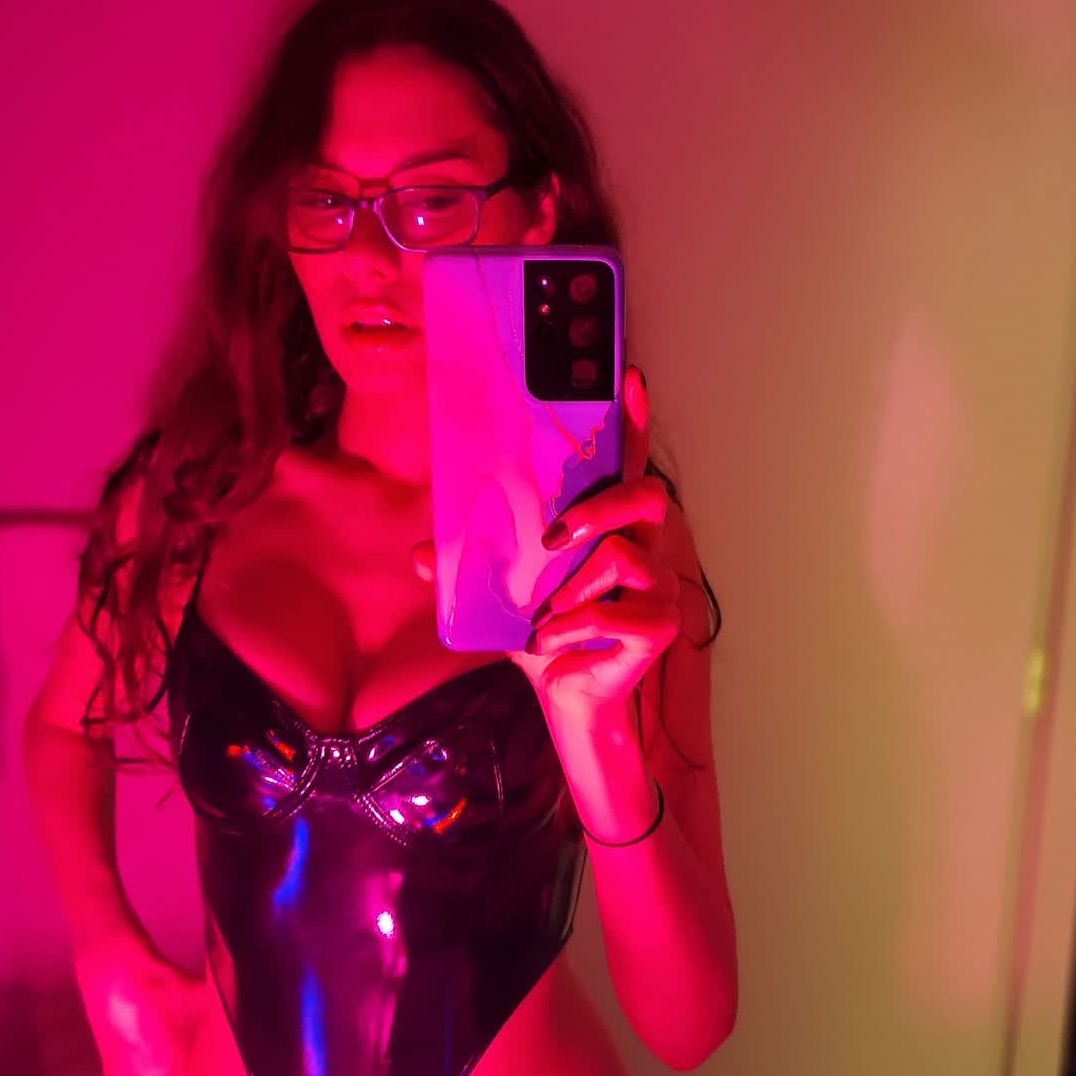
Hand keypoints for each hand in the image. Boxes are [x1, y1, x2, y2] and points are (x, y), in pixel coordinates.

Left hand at [410, 365, 681, 724]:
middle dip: (601, 507)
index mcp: (610, 529)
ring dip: (570, 590)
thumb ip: (467, 569)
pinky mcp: (658, 625)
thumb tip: (417, 553)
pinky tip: (550, 645)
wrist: (566, 696)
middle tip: (555, 537)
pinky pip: (616, 612)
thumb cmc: (548, 635)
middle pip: (646, 495)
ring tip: (544, 616)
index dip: (632, 422)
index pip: (627, 465)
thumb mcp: (501, 596)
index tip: (628, 378)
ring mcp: (658, 585)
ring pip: (623, 555)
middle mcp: (644, 548)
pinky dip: (571, 631)